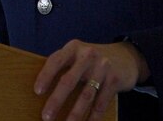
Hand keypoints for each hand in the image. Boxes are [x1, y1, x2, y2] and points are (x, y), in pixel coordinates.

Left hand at [34, 40, 149, 120]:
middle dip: (56, 101)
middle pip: (69, 80)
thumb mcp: (77, 55)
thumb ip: (64, 66)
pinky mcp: (114, 80)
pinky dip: (93, 117)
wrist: (125, 56)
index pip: (55, 61)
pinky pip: (101, 103)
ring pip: (86, 95)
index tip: (37, 91)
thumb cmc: (92, 60)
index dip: (45, 76)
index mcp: (73, 48)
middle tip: (46, 116)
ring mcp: (102, 67)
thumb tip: (42, 89)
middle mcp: (87, 55)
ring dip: (75, 114)